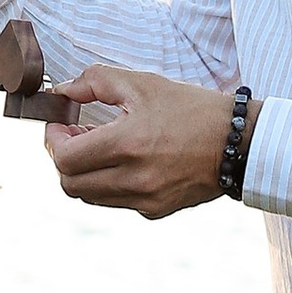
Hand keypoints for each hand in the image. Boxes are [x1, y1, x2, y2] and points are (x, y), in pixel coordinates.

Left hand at [44, 68, 235, 219]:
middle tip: (73, 136)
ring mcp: (145, 199)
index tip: (58, 125)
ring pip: (90, 197)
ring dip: (84, 173)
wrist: (239, 143)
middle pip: (70, 184)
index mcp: (128, 145)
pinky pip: (116, 201)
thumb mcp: (144, 83)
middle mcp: (134, 179)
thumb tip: (63, 91)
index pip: (64, 159)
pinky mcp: (156, 210)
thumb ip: (95, 82)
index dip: (52, 141)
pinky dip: (109, 183)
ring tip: (98, 146)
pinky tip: (125, 161)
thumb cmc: (193, 109)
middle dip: (63, 159)